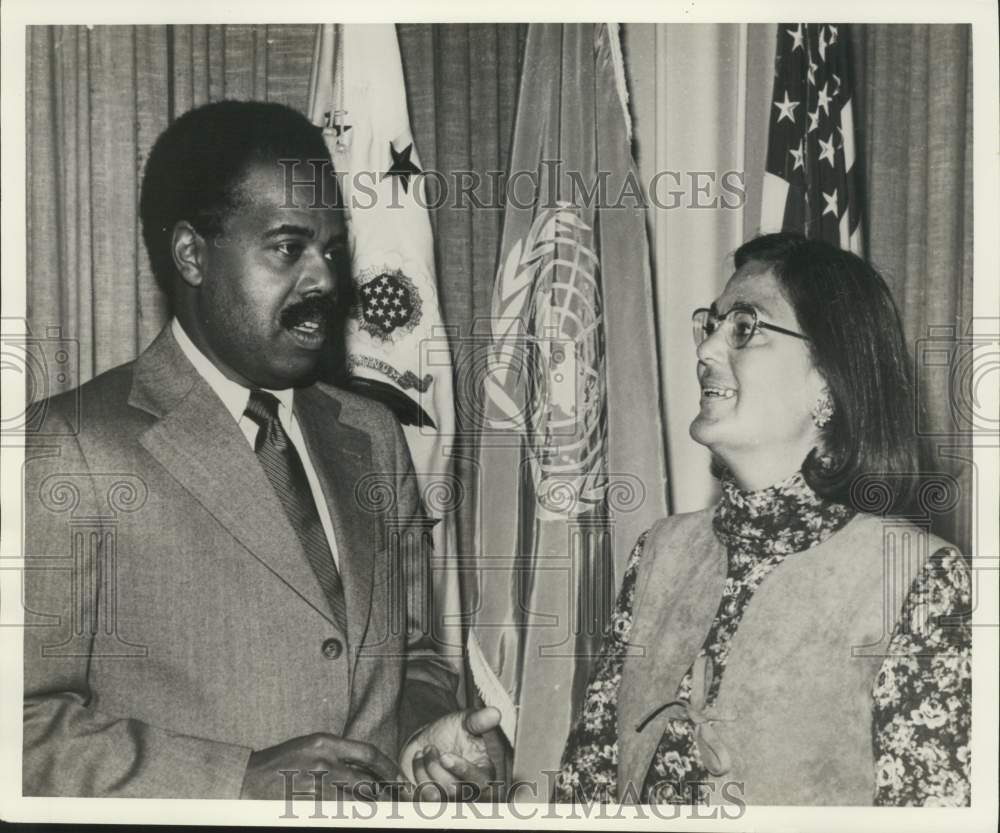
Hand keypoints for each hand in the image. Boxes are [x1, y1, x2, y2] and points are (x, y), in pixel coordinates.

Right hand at [240, 733, 408, 799]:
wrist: (248, 777)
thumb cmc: (280, 762)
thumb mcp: (310, 747)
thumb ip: (336, 755)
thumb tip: (366, 771)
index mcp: (325, 742)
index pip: (368, 752)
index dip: (388, 766)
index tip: (400, 778)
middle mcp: (323, 759)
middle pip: (365, 778)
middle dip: (385, 791)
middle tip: (399, 800)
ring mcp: (314, 782)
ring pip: (353, 798)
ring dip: (369, 806)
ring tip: (382, 811)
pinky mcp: (305, 801)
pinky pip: (335, 811)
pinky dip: (349, 814)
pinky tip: (356, 816)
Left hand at [400, 707, 501, 799]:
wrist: (429, 740)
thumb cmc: (453, 732)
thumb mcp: (466, 721)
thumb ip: (479, 720)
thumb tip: (495, 713)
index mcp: (483, 774)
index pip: (479, 783)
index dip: (461, 770)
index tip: (445, 756)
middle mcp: (468, 792)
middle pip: (452, 790)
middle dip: (435, 766)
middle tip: (430, 748)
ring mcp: (447, 799)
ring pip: (433, 796)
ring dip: (422, 770)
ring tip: (421, 753)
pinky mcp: (427, 803)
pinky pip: (416, 801)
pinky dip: (409, 782)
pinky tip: (411, 768)